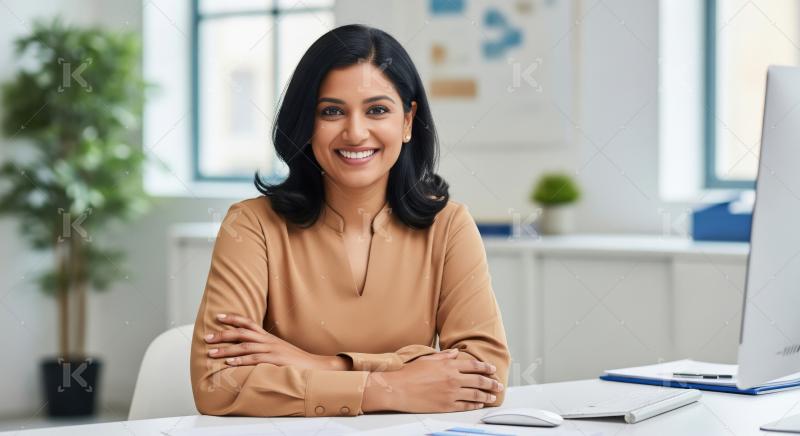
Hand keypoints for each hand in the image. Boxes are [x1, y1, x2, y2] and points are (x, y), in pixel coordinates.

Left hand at [203, 313, 346, 370]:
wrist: (314, 365)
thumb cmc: (293, 360)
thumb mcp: (277, 350)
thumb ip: (263, 348)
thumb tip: (246, 350)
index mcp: (267, 337)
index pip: (248, 323)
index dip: (232, 318)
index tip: (217, 316)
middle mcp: (268, 341)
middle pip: (242, 333)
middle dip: (222, 334)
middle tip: (206, 337)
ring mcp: (271, 350)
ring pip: (244, 347)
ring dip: (226, 349)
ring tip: (211, 353)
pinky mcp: (275, 361)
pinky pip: (254, 359)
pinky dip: (240, 360)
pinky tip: (229, 363)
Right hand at [362, 354, 503, 412]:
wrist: (398, 389)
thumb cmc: (410, 373)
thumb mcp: (428, 359)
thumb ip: (444, 356)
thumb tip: (455, 353)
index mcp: (449, 365)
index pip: (474, 365)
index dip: (485, 367)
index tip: (492, 370)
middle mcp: (453, 379)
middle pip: (479, 380)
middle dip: (491, 383)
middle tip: (499, 385)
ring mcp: (451, 393)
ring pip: (475, 394)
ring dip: (487, 395)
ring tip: (493, 396)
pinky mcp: (446, 406)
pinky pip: (465, 406)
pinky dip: (475, 405)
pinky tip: (479, 404)